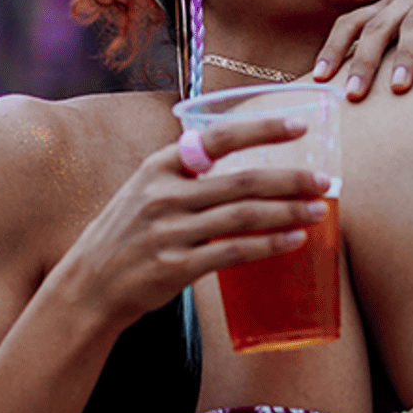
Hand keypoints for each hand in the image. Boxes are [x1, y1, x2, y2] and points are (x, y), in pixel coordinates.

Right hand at [52, 118, 331, 332]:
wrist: (86, 287)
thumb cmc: (127, 234)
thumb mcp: (146, 190)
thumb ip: (188, 174)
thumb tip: (245, 162)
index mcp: (160, 166)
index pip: (218, 138)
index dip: (262, 129)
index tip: (300, 125)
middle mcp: (164, 194)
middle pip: (242, 180)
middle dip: (290, 178)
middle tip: (326, 180)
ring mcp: (169, 232)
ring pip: (243, 217)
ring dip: (287, 212)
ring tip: (319, 209)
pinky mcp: (175, 267)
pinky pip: (233, 253)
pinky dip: (268, 245)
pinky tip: (294, 241)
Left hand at [313, 0, 412, 99]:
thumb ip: (394, 29)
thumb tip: (365, 70)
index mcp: (392, 2)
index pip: (353, 22)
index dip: (334, 48)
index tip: (318, 79)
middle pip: (379, 28)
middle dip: (363, 61)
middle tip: (352, 96)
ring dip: (405, 57)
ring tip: (397, 89)